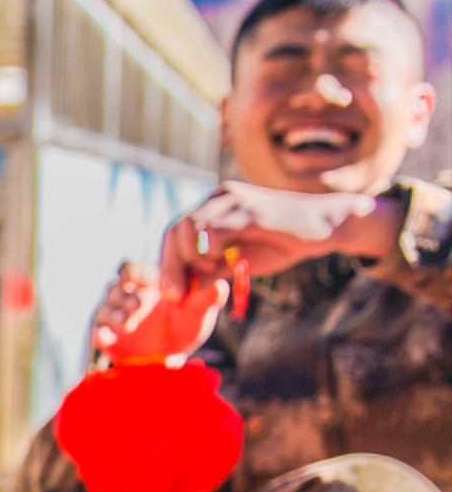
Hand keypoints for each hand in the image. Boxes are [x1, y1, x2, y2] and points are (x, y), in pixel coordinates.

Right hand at [91, 261, 218, 362]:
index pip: (132, 271)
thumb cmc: (185, 327)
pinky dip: (99, 334)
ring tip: (127, 323)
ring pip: (104, 308)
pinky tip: (106, 338)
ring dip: (113, 313)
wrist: (171, 358)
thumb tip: (220, 285)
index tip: (133, 278)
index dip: (130, 272)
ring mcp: (115, 318)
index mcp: (146, 285)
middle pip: (115, 289)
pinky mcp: (107, 338)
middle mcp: (127, 298)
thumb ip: (208, 298)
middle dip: (125, 296)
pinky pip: (96, 332)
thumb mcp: (200, 312)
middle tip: (139, 305)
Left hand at [158, 180, 398, 292]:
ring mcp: (233, 200)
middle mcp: (219, 197)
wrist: (324, 227)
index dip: (167, 263)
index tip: (171, 292)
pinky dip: (209, 250)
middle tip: (177, 294)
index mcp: (214, 206)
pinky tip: (223, 260)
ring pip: (189, 227)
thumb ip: (210, 273)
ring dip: (192, 257)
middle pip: (176, 229)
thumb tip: (182, 294)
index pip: (174, 231)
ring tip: (212, 269)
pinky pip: (213, 228)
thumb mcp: (237, 262)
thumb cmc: (281, 243)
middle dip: (171, 267)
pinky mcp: (249, 208)